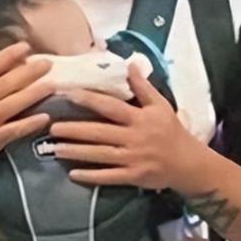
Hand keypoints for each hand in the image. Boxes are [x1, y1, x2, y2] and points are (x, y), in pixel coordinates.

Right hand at [0, 37, 54, 164]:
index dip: (8, 56)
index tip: (26, 46)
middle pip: (5, 85)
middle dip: (28, 73)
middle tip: (47, 63)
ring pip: (12, 105)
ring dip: (33, 94)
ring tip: (52, 85)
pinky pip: (15, 130)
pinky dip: (30, 124)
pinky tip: (45, 116)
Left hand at [49, 63, 202, 190]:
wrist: (188, 163)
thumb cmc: (172, 131)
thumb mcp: (160, 105)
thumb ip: (142, 86)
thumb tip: (129, 64)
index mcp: (139, 118)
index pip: (110, 107)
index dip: (89, 100)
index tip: (68, 95)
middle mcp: (134, 138)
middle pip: (99, 132)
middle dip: (74, 130)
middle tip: (52, 128)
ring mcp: (133, 159)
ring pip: (100, 155)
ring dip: (76, 152)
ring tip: (55, 149)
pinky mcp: (133, 176)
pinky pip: (108, 177)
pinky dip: (91, 176)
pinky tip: (73, 174)